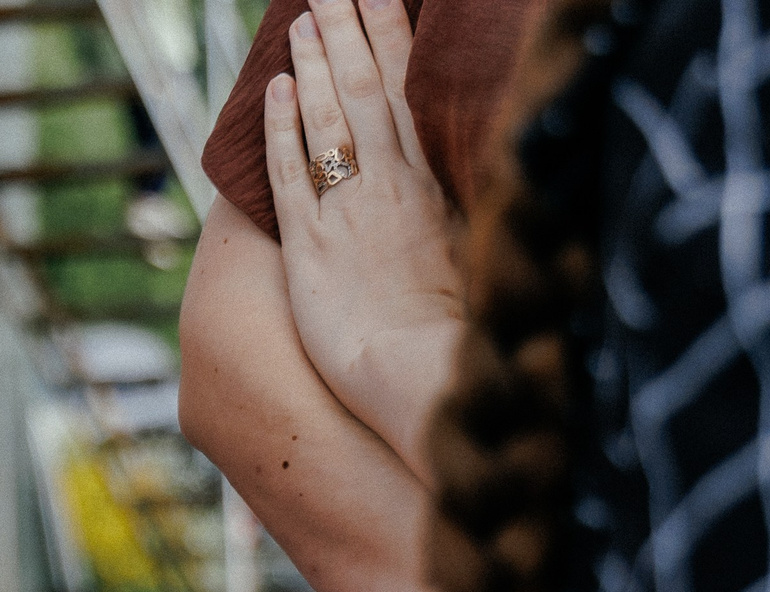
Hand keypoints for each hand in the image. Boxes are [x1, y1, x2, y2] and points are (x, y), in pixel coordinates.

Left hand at [262, 0, 463, 483]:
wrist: (426, 377)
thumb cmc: (465, 333)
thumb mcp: (485, 253)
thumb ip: (475, 206)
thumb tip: (494, 168)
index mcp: (438, 184)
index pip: (414, 92)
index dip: (396, 39)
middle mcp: (392, 187)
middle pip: (368, 91)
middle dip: (348, 34)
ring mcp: (349, 214)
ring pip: (329, 122)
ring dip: (314, 67)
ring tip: (301, 21)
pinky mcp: (310, 248)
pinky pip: (290, 174)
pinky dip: (282, 128)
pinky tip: (275, 91)